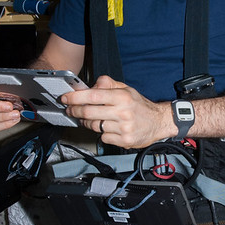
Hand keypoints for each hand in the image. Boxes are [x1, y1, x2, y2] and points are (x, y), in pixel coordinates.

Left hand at [61, 75, 175, 148]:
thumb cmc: (140, 106)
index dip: (75, 97)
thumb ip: (108, 84)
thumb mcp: (126, 89)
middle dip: (75, 111)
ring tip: (87, 119)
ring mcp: (123, 128)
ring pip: (93, 126)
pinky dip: (101, 133)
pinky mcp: (124, 140)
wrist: (158, 122)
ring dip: (86, 123)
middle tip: (70, 110)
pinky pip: (103, 137)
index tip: (66, 98)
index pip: (92, 96)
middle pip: (89, 113)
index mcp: (122, 97)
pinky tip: (106, 128)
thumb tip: (91, 85)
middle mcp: (122, 112)